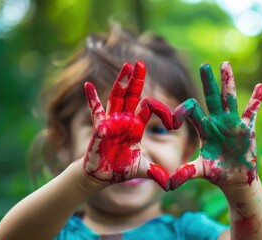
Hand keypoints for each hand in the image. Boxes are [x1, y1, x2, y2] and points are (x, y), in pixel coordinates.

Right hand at [83, 60, 171, 189]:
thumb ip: (156, 173)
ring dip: (121, 82)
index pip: (150, 107)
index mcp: (136, 125)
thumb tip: (170, 184)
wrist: (103, 176)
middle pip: (132, 95)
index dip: (163, 111)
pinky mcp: (99, 128)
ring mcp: (111, 121)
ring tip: (127, 67)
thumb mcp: (143, 170)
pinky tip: (88, 85)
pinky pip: (95, 111)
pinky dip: (91, 98)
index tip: (174, 124)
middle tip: (141, 63)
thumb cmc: (121, 169)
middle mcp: (125, 119)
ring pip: (117, 97)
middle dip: (137, 80)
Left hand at [170, 62, 261, 189]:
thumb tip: (167, 184)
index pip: (191, 110)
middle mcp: (217, 122)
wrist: (234, 180)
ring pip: (229, 99)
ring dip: (228, 82)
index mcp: (204, 128)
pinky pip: (251, 112)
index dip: (181, 112)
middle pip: (211, 97)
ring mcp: (232, 124)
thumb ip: (185, 174)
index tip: (172, 122)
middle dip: (208, 82)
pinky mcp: (246, 129)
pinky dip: (256, 100)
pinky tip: (261, 86)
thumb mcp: (200, 171)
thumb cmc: (216, 173)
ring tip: (225, 64)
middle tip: (204, 65)